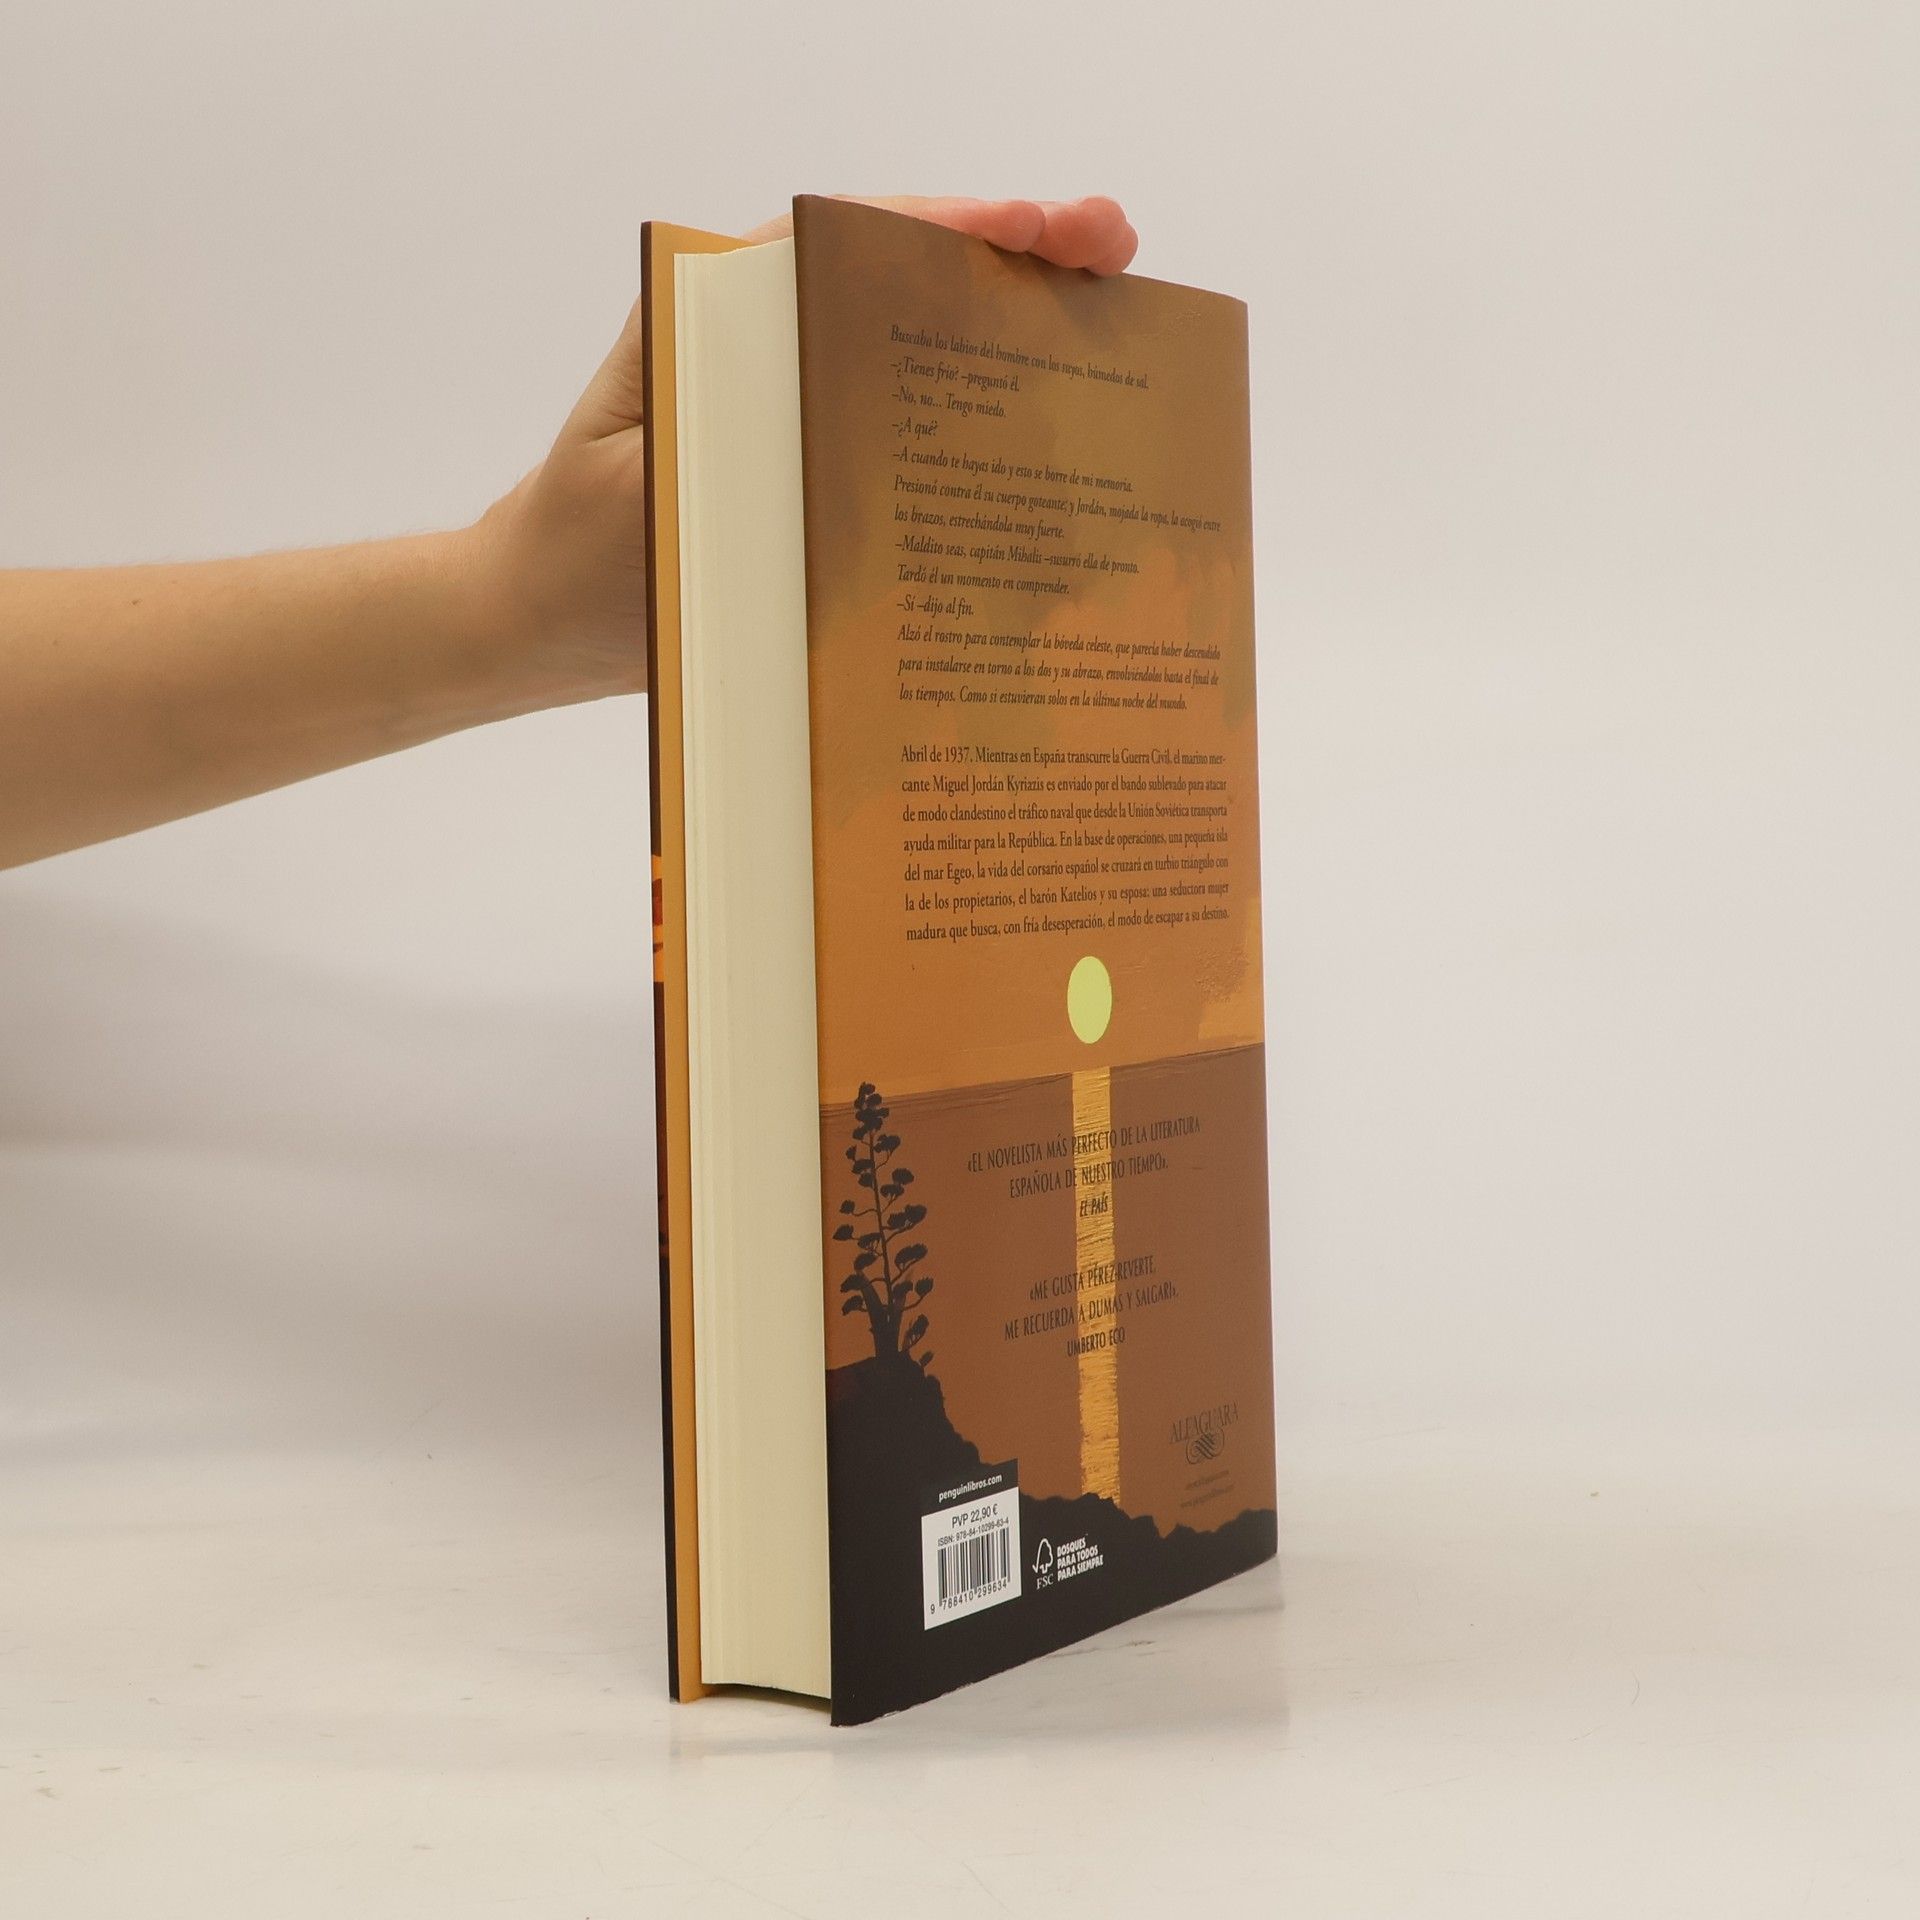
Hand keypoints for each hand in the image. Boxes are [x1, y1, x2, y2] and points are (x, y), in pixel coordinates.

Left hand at [470, 195, 1137, 701]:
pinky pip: (906, 432)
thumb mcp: (647, 487)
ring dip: (1017, 334)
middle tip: (1115, 249)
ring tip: (1115, 317)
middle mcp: (773, 346)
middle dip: (1018, 259)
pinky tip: (1054, 435)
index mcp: (727, 320)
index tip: (1044, 229)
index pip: (855, 243)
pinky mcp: (814, 470)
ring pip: (921, 350)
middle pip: (908, 281)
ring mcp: (799, 407)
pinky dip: (982, 421)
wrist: (534, 625)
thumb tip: (853, 405)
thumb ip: (728, 435)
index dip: (959, 228)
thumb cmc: (578, 558)